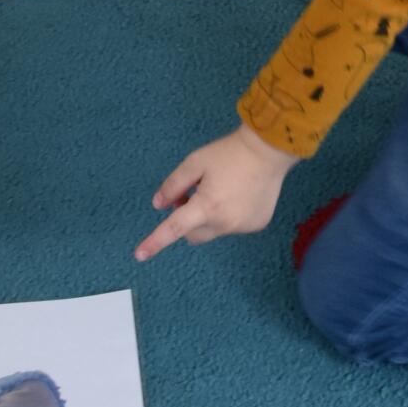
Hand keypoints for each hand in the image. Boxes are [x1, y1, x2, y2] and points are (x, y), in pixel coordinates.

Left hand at [134, 125, 299, 262]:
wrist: (268, 151)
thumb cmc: (229, 154)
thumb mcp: (194, 162)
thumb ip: (173, 185)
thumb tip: (159, 204)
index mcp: (206, 207)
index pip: (174, 229)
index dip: (155, 241)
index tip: (139, 255)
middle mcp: (224, 223)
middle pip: (193, 234)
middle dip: (186, 221)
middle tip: (191, 195)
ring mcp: (243, 227)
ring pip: (213, 230)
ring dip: (208, 218)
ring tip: (220, 190)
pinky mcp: (257, 225)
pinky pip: (233, 226)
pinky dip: (229, 216)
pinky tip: (239, 194)